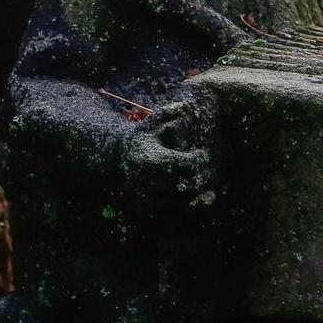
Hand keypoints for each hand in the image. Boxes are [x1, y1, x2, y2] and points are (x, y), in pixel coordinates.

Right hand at [121, 102, 213, 217]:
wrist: (113, 162)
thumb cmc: (138, 140)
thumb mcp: (149, 125)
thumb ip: (167, 114)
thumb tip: (186, 104)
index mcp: (151, 160)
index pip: (185, 162)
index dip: (199, 158)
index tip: (204, 153)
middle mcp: (148, 181)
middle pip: (187, 185)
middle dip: (201, 179)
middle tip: (209, 173)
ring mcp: (147, 199)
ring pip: (183, 202)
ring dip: (197, 196)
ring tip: (203, 186)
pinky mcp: (147, 212)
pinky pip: (173, 218)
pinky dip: (186, 213)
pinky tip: (191, 201)